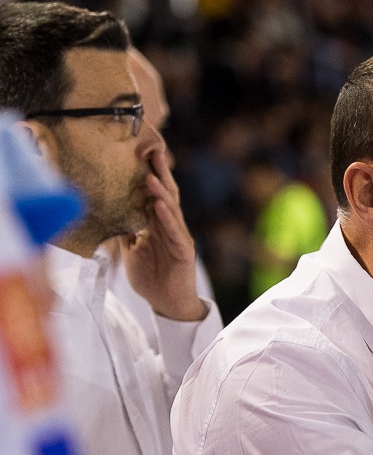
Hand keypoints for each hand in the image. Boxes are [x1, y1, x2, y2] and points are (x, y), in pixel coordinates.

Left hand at [121, 149, 206, 321]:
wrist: (168, 303)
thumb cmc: (152, 278)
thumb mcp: (131, 252)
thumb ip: (124, 232)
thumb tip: (107, 213)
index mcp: (158, 225)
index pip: (153, 196)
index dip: (147, 176)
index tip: (138, 155)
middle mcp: (170, 227)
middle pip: (166, 195)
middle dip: (159, 174)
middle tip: (151, 152)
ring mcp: (179, 237)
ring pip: (171, 210)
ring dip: (161, 193)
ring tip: (150, 176)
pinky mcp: (184, 251)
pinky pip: (175, 232)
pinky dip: (168, 219)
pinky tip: (160, 207)